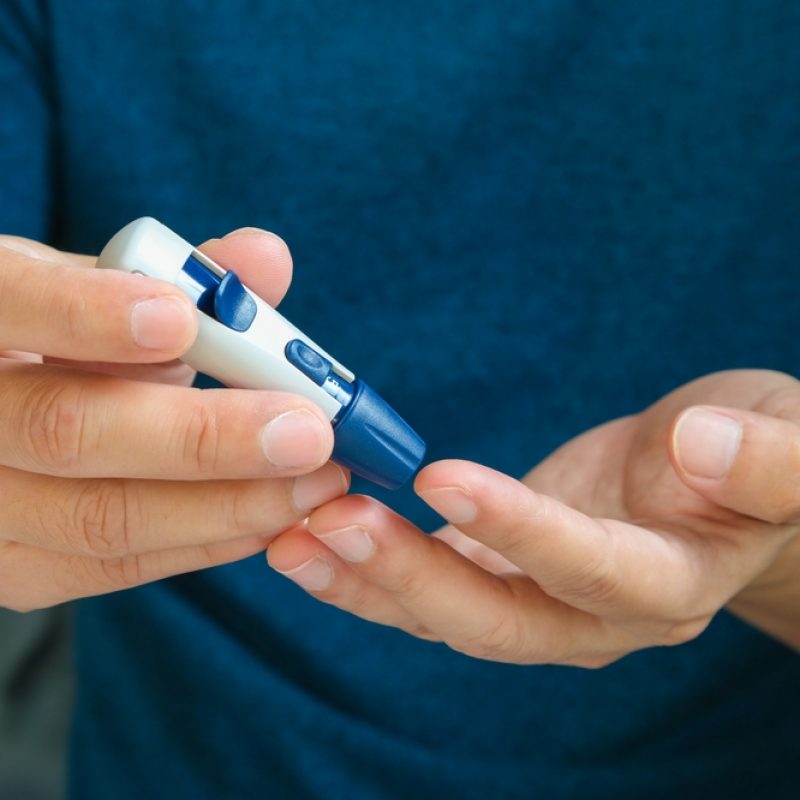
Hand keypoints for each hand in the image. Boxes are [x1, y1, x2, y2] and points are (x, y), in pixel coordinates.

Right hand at [0, 229, 347, 610]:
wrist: (7, 406)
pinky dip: (208, 540)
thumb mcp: (100, 285)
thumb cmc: (64, 331)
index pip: (9, 304)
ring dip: (228, 503)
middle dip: (201, 436)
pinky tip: (273, 515)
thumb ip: (179, 274)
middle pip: (64, 431)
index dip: (87, 315)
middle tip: (307, 431)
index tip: (181, 319)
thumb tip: (266, 259)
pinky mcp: (18, 568)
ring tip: (316, 480)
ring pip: (102, 518)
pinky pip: (119, 566)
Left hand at [267, 370, 799, 664]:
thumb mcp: (793, 445)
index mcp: (669, 581)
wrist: (730, 484)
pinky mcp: (510, 572)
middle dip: (410, 575)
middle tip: (325, 522)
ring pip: (449, 612)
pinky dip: (376, 564)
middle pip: (497, 617)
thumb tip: (704, 444)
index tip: (443, 480)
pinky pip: (436, 584)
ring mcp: (546, 601)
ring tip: (290, 537)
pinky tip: (316, 535)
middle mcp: (598, 613)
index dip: (520, 531)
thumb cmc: (767, 454)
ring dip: (368, 579)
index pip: (589, 570)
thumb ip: (768, 460)